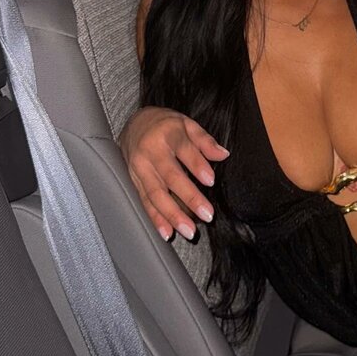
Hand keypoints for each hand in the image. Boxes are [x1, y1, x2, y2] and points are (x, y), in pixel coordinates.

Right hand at [118, 105, 229, 241]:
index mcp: (167, 134)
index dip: (197, 166)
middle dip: (189, 198)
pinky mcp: (133, 181)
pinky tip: (166, 232)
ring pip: (156, 195)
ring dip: (172, 215)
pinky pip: (144, 202)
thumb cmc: (165, 124)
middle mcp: (151, 152)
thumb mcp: (187, 123)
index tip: (211, 181)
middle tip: (207, 215)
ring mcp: (140, 169)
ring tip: (189, 230)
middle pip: (171, 177)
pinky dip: (155, 219)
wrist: (133, 123)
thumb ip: (205, 140)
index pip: (185, 151)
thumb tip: (223, 155)